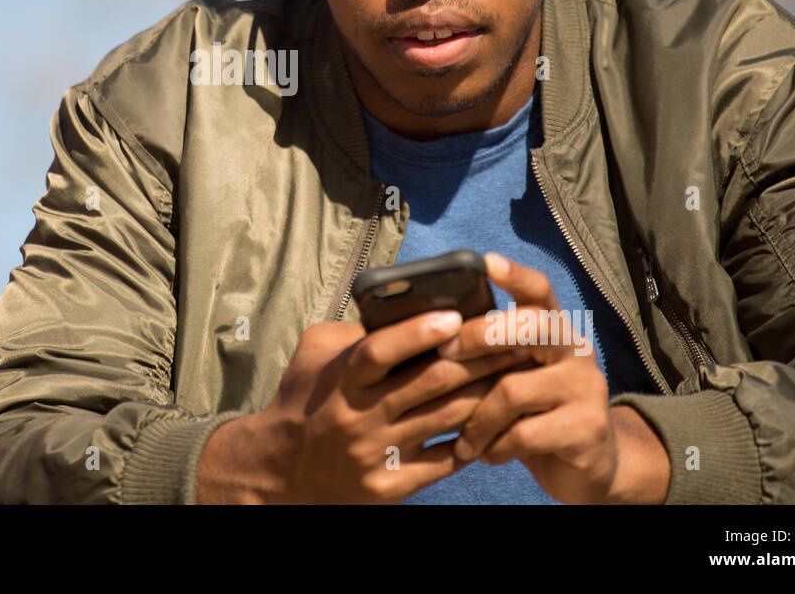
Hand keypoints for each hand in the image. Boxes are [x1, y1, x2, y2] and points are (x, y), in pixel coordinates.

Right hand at [196, 308, 530, 502]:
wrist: (279, 472)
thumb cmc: (302, 400)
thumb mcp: (313, 355)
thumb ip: (353, 332)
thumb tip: (399, 309)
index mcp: (340, 380)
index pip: (379, 352)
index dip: (416, 332)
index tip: (452, 316)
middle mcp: (360, 416)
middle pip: (429, 382)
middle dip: (475, 357)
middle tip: (510, 336)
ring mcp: (377, 454)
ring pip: (447, 417)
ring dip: (486, 392)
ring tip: (515, 370)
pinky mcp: (392, 485)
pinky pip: (445, 461)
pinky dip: (473, 438)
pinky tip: (496, 418)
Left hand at [437, 252, 670, 503]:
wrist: (588, 465)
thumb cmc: (534, 413)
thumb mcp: (516, 376)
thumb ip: (492, 354)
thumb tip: (432, 334)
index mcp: (556, 330)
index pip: (539, 291)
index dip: (515, 275)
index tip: (486, 262)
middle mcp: (576, 350)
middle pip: (528, 326)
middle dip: (478, 336)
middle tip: (442, 353)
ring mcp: (587, 387)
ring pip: (513, 389)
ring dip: (476, 417)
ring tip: (461, 438)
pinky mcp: (587, 429)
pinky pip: (524, 433)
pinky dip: (495, 446)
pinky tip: (485, 454)